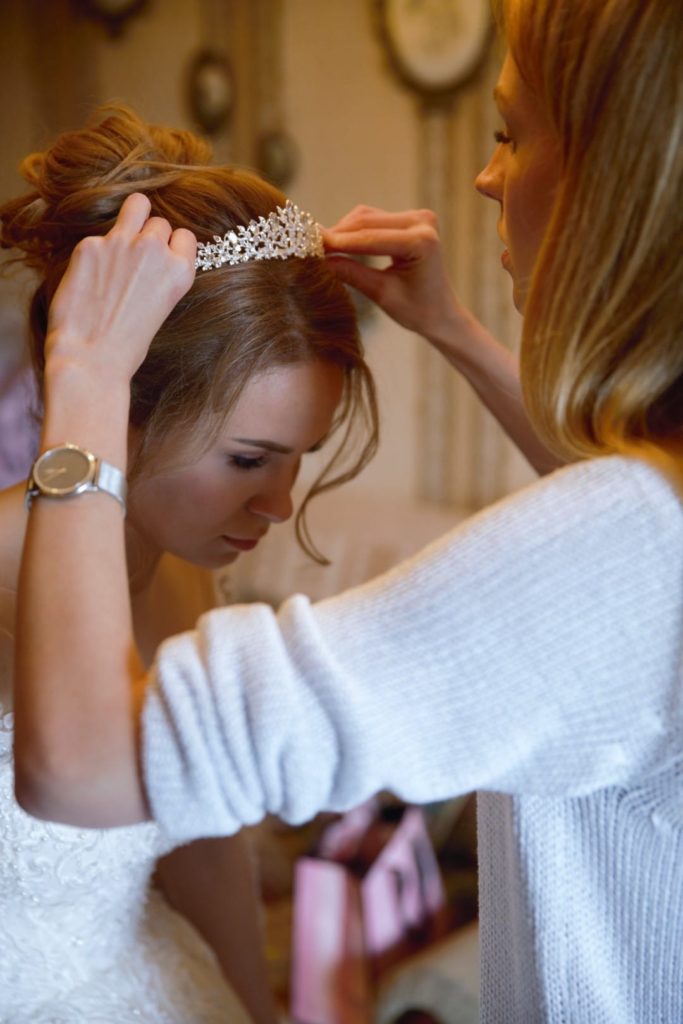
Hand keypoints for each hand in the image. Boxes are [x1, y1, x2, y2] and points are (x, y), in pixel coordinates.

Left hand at [45, 192, 195, 382]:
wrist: (92, 357)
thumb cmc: (128, 345)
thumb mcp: (162, 309)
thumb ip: (162, 276)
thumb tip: (152, 257)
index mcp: (179, 272)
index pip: (185, 236)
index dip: (173, 247)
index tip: (163, 258)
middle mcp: (155, 251)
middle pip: (159, 223)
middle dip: (150, 236)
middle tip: (136, 259)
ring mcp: (121, 243)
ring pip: (136, 205)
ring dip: (132, 217)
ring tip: (121, 237)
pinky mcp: (90, 245)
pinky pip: (98, 237)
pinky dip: (95, 253)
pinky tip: (89, 278)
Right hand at [323, 205, 463, 342]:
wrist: (441, 313)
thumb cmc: (417, 311)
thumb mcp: (382, 295)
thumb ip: (351, 274)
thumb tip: (319, 260)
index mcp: (422, 242)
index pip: (370, 239)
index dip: (337, 242)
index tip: (309, 245)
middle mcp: (422, 222)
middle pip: (366, 221)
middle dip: (336, 234)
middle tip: (306, 243)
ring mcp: (417, 217)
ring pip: (366, 217)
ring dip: (342, 231)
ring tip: (317, 245)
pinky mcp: (410, 218)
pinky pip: (373, 219)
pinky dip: (353, 230)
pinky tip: (334, 242)